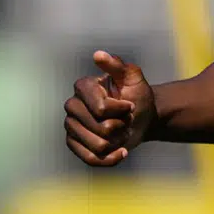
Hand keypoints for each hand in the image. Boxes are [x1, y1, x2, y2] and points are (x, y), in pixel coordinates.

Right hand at [63, 50, 156, 166]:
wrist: (142, 118)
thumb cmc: (138, 96)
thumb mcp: (133, 78)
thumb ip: (118, 65)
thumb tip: (98, 54)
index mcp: (83, 86)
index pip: (101, 108)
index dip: (121, 110)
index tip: (130, 105)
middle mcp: (72, 105)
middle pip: (100, 129)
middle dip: (120, 126)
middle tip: (125, 119)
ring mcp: (71, 126)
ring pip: (96, 146)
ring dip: (117, 142)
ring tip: (121, 132)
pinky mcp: (74, 144)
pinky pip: (91, 159)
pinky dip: (111, 159)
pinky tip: (122, 151)